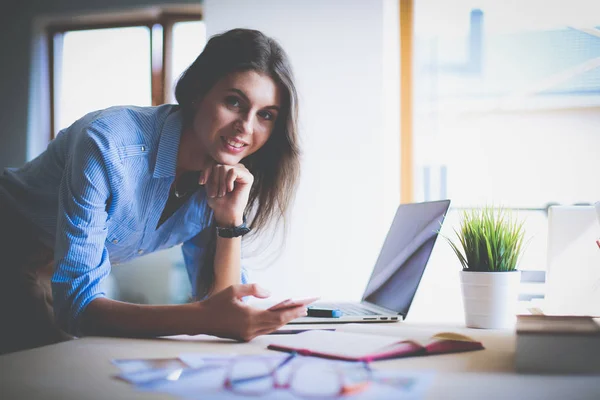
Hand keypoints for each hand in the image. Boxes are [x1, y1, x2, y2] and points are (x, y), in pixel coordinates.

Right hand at [193, 284, 307, 340]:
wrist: (200, 320)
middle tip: (305, 308)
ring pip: (271, 327)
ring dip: (284, 320)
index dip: (293, 312)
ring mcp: (247, 335)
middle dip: (292, 316)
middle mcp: (251, 329)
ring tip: (295, 311)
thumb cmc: (216, 303)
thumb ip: (254, 289)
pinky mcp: (244, 336)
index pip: (278, 316)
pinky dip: (273, 322)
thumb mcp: (234, 289)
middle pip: (278, 323)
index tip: (304, 307)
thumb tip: (270, 294)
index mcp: (250, 318)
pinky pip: (263, 329)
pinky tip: (278, 315)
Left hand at [200, 163, 252, 226]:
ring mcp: (242, 171)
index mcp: (226, 167)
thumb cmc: (217, 199)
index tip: (201, 182)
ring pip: (224, 167)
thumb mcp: (209, 182)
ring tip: (222, 192)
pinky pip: (232, 171)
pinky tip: (230, 189)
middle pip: (218, 164)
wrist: (225, 212)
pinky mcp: (248, 176)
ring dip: (220, 183)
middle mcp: (235, 166)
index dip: (206, 170)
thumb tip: (212, 161)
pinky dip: (228, 182)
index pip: (213, 160)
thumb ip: (210, 169)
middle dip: (214, 180)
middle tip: (216, 193)